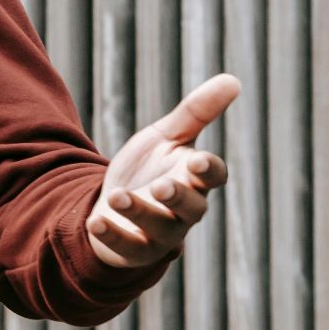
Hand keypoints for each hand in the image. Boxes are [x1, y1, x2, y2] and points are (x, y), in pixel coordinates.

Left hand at [86, 74, 237, 268]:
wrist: (114, 205)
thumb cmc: (148, 169)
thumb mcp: (166, 137)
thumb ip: (196, 112)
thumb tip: (233, 79)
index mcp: (194, 178)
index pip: (213, 176)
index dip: (209, 170)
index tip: (198, 160)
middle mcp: (184, 210)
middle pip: (192, 207)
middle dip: (178, 196)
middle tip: (161, 185)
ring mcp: (161, 233)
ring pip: (160, 228)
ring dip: (139, 212)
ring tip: (118, 196)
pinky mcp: (134, 250)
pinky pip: (128, 248)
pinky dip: (113, 236)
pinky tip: (95, 222)